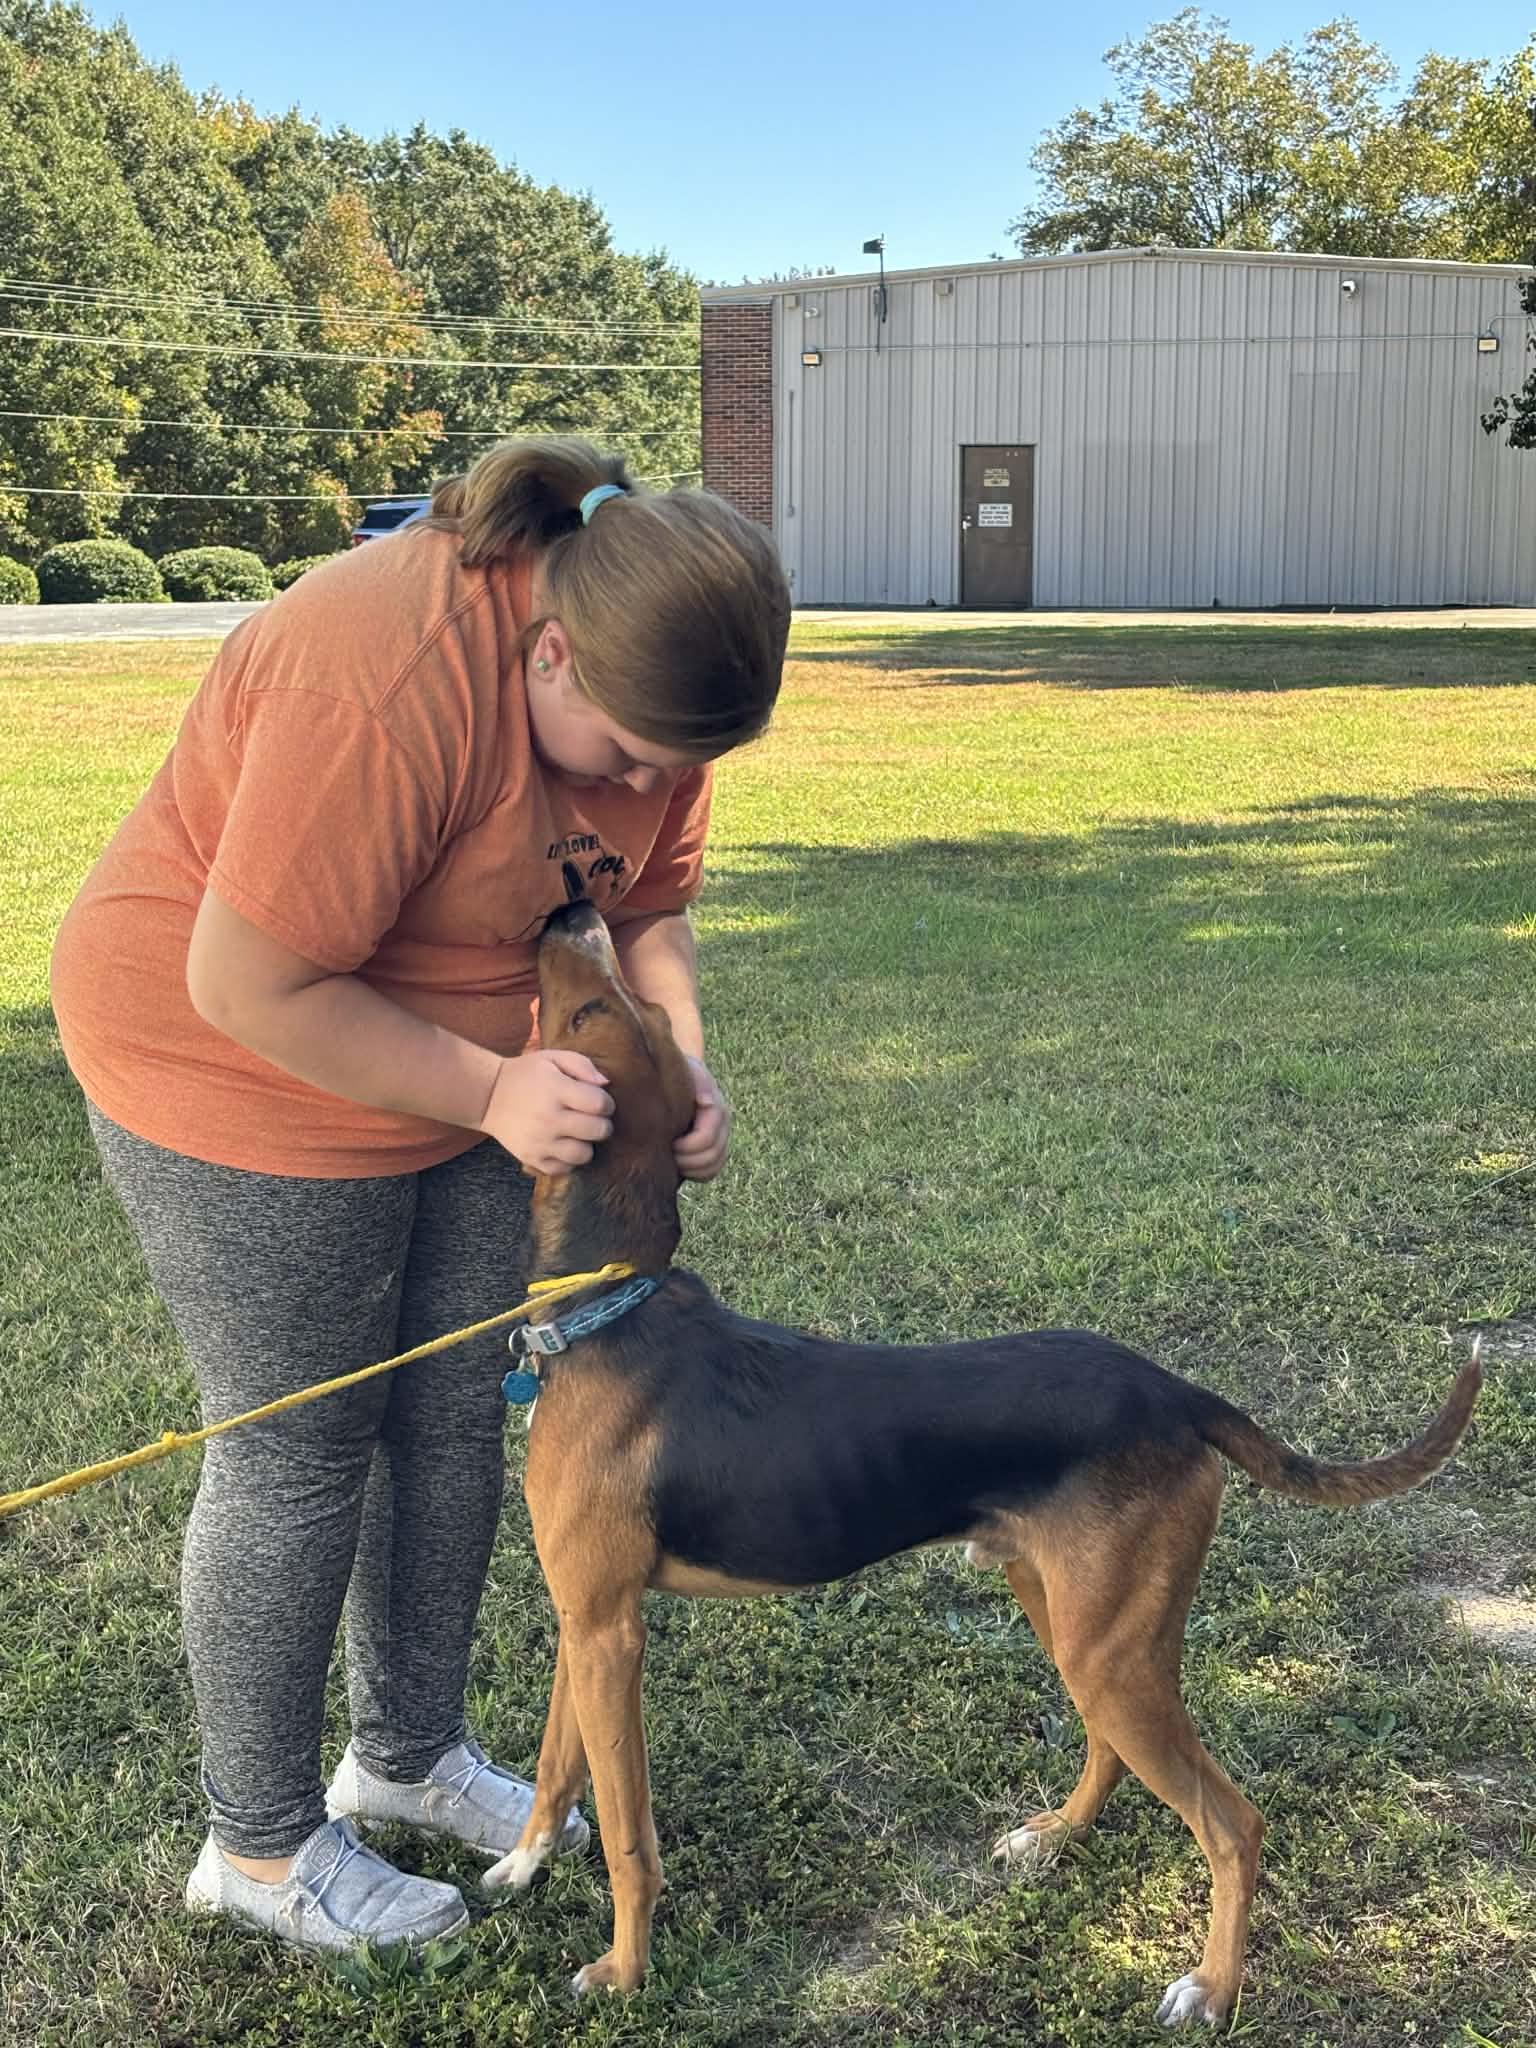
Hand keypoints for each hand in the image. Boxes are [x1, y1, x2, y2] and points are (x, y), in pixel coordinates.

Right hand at [477, 1050, 612, 1174]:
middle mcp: (549, 1118)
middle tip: (590, 1118)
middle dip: (601, 1123)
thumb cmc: (526, 1075)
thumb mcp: (552, 1058)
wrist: (488, 1096)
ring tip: (577, 1134)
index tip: (597, 1101)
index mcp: (556, 1090)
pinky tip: (563, 1145)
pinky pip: (564, 1168)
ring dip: (587, 1144)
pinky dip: (568, 1160)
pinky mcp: (532, 1158)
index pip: (600, 1104)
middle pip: (598, 1131)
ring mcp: (540, 1141)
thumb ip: (582, 1065)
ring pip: (584, 1155)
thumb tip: (606, 1084)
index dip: (606, 1103)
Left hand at [674, 1056, 730, 1180]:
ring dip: (691, 1168)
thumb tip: (707, 1102)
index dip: (686, 1147)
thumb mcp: (687, 1072)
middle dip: (686, 1159)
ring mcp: (721, 1138)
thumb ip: (697, 1083)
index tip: (668, 1141)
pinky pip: (712, 1171)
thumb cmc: (677, 1075)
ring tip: (671, 1158)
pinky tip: (680, 1165)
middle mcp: (723, 1125)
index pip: (706, 1139)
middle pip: (712, 1156)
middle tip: (667, 1151)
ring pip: (714, 1166)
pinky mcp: (714, 1150)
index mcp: (717, 1108)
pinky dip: (696, 1174)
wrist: (677, 1080)